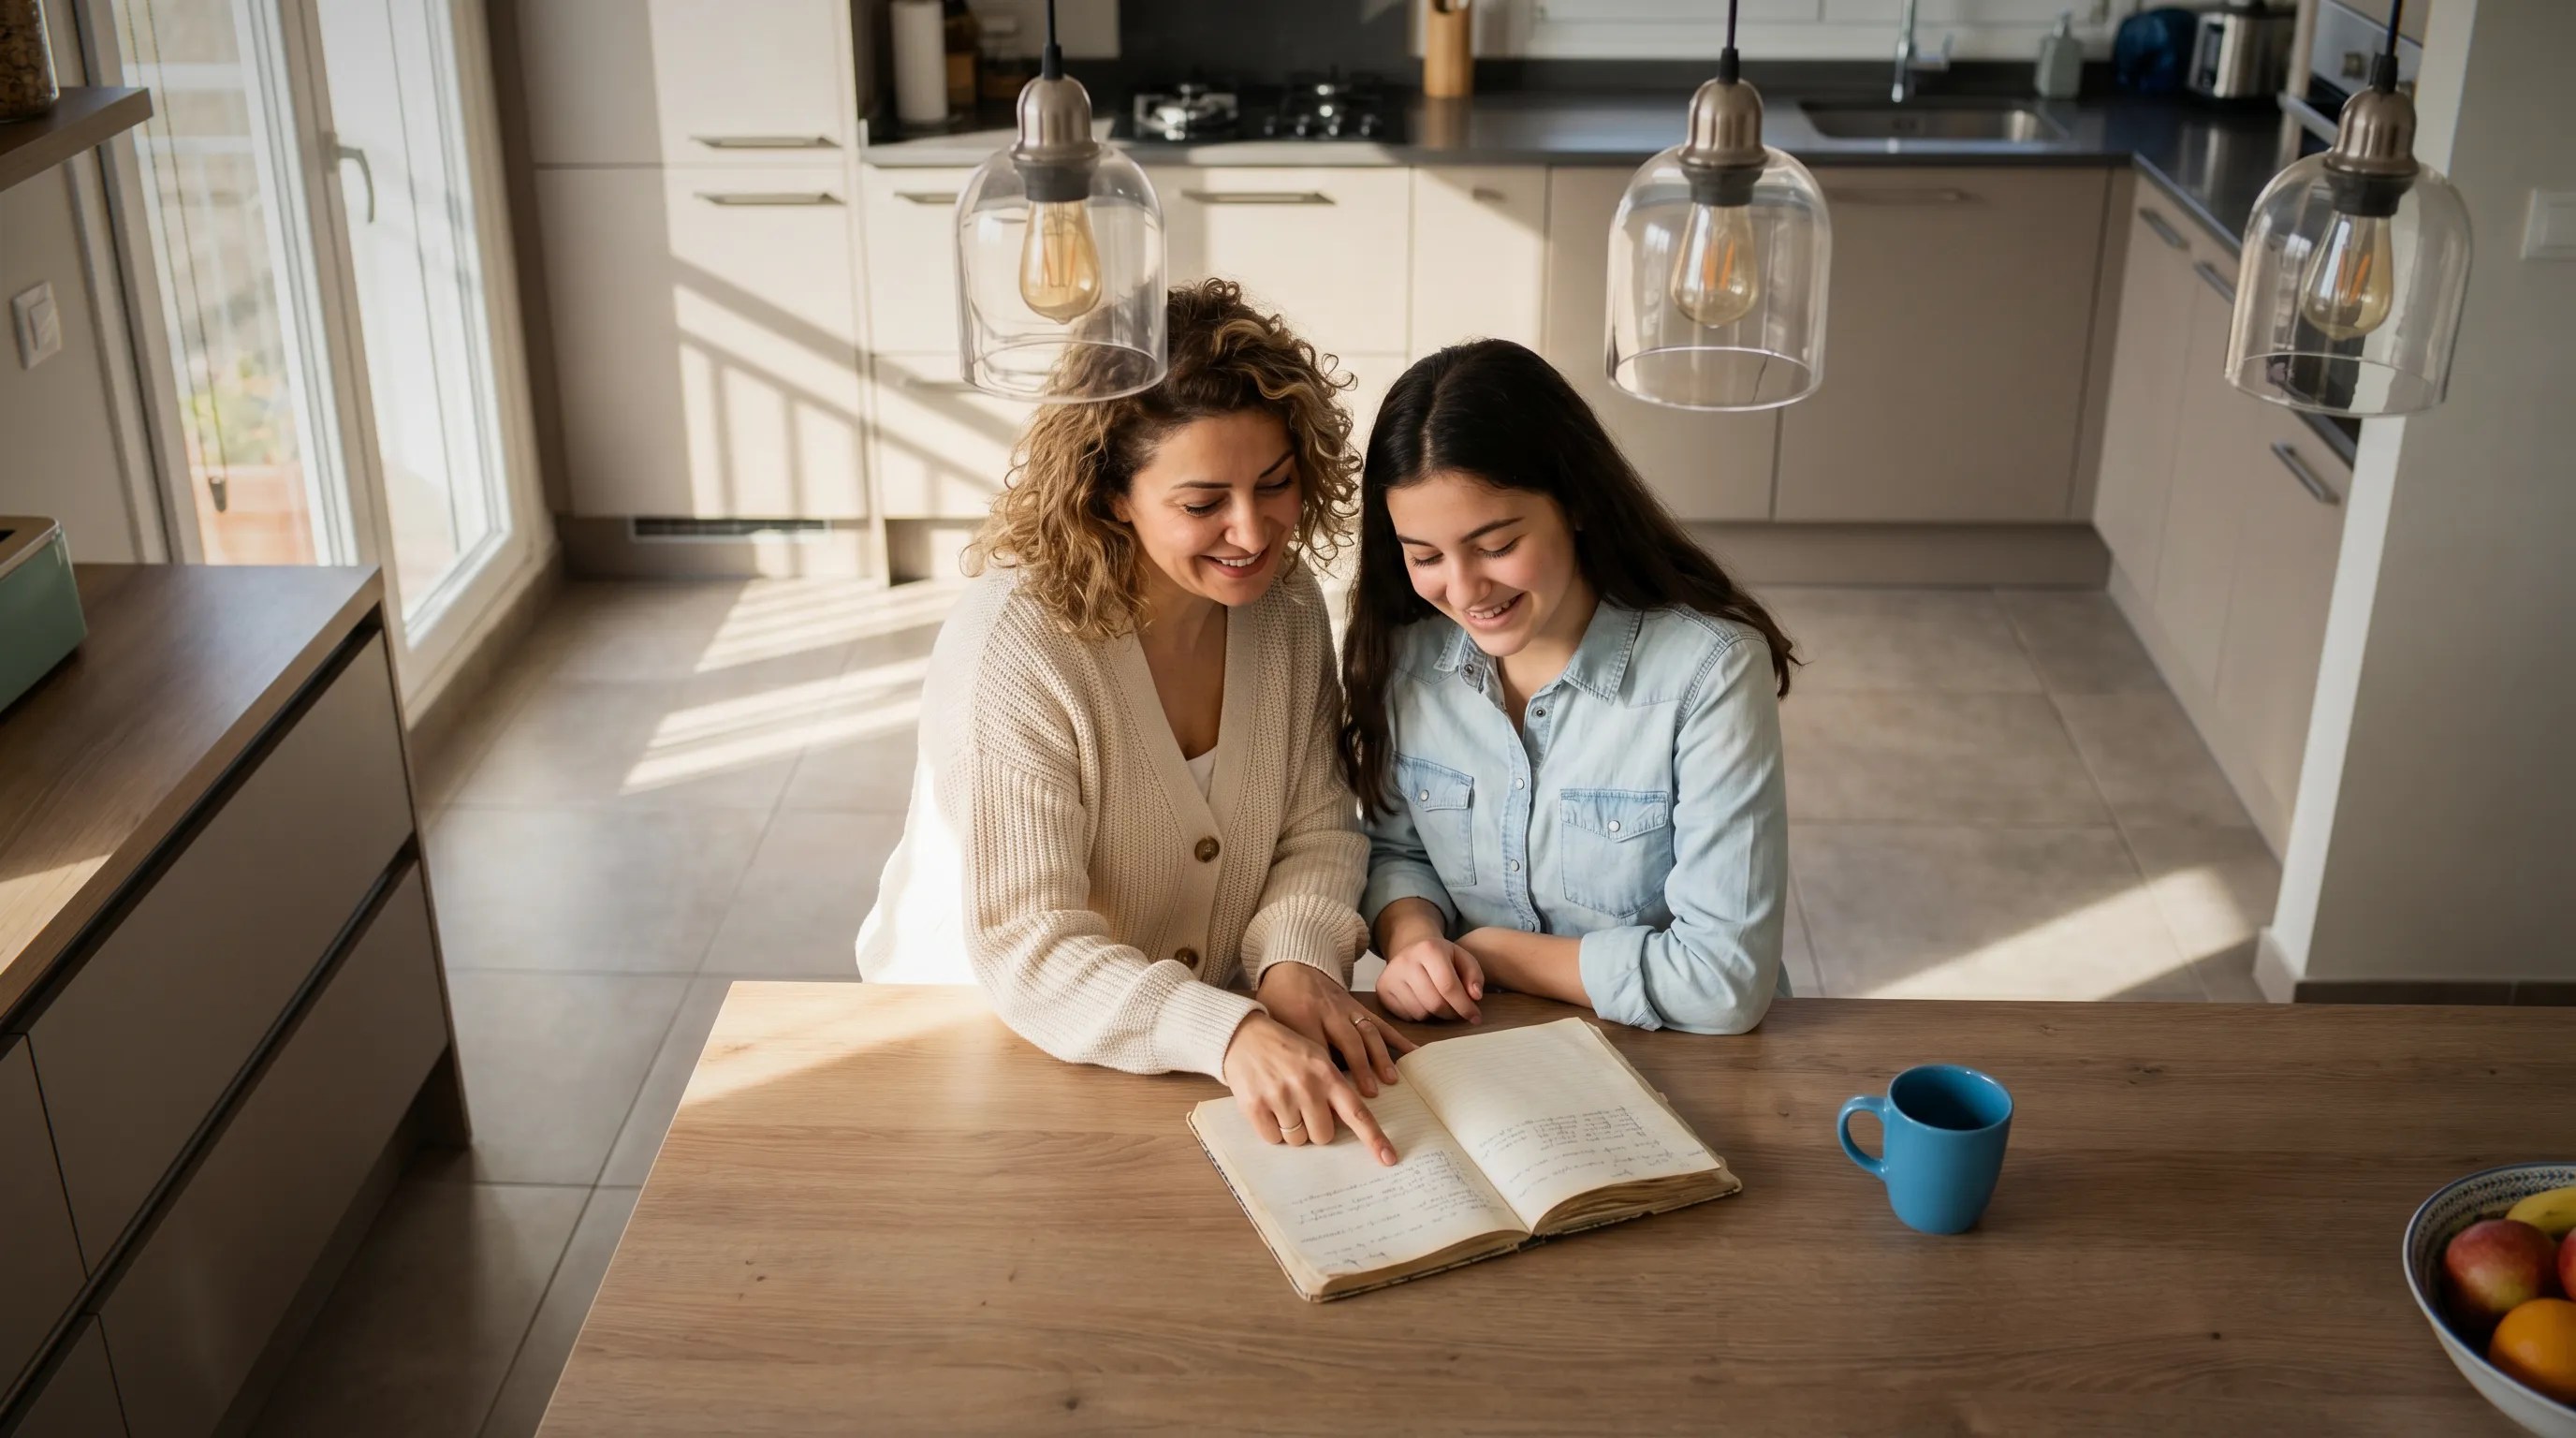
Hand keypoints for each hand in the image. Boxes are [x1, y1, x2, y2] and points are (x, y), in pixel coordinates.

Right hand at [1221, 1013, 1398, 1164]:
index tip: (1389, 1159)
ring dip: (1292, 1129)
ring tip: (1282, 1102)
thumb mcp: (1316, 1056)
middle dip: (1316, 1128)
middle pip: (1323, 1135)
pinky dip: (1272, 1130)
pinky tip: (1267, 1107)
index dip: (1374, 1138)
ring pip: (1297, 1140)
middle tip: (1303, 1108)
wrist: (1242, 1035)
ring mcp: (1279, 1096)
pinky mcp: (1254, 1106)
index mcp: (1326, 1073)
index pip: (1357, 1112)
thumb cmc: (1285, 1048)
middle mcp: (1306, 1085)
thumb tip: (1346, 1123)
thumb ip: (1334, 1086)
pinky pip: (1272, 1139)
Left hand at [1255, 961, 1413, 1094]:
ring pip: (1367, 1033)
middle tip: (1369, 1094)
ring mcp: (1346, 1009)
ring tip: (1389, 1080)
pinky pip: (1380, 1023)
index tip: (1333, 1101)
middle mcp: (1327, 1013)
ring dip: (1380, 1057)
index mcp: (1301, 1018)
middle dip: (1360, 1068)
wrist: (1292, 966)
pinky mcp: (1359, 1007)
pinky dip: (1397, 1038)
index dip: (1326, 1075)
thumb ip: (1283, 1052)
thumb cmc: (1279, 1001)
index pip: (1316, 1049)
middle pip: (1347, 1041)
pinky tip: (1411, 1052)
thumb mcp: (1272, 1024)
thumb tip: (1294, 1090)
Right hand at [1375, 936, 1482, 1023]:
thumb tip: (1475, 996)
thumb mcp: (1463, 959)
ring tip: (1441, 1004)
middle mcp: (1405, 960)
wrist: (1412, 950)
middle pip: (1434, 1003)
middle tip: (1459, 1012)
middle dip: (1452, 1013)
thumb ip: (1474, 976)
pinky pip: (1406, 1016)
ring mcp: (1390, 975)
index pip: (1449, 986)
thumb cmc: (1443, 958)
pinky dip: (1420, 1016)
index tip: (1476, 1017)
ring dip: (1435, 1015)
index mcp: (1429, 948)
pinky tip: (1424, 1003)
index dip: (1465, 1006)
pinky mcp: (1382, 989)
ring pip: (1420, 1012)